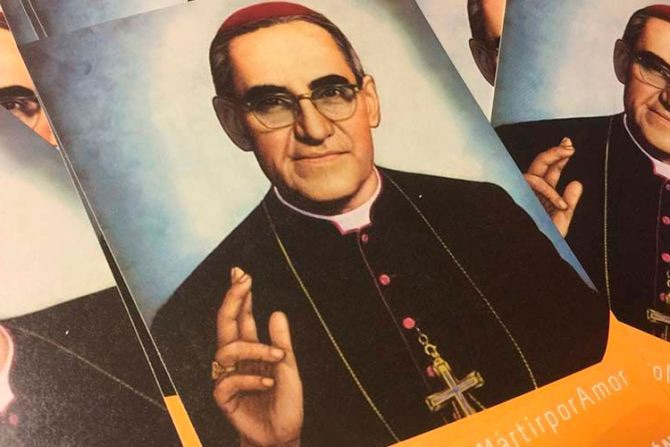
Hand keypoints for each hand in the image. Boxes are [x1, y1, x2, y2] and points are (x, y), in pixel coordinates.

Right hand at [213, 267, 302, 446]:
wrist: (282, 434)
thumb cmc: (285, 402)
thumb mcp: (289, 367)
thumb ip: (281, 342)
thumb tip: (277, 312)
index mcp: (251, 349)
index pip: (241, 317)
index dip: (240, 295)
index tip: (242, 274)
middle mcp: (237, 359)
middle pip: (226, 324)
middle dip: (232, 300)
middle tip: (242, 281)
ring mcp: (228, 376)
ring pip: (227, 349)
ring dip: (255, 349)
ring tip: (277, 358)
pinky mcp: (224, 398)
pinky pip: (228, 380)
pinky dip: (250, 379)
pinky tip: (267, 382)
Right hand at [524, 137, 582, 236]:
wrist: (531, 255)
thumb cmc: (542, 242)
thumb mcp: (561, 220)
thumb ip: (569, 202)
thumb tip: (576, 183)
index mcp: (540, 197)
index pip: (548, 173)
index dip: (558, 158)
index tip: (569, 147)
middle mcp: (529, 194)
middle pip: (538, 166)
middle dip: (553, 152)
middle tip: (568, 145)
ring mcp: (522, 196)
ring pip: (534, 173)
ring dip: (553, 160)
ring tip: (567, 154)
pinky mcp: (517, 198)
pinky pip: (532, 186)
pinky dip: (548, 191)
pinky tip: (559, 203)